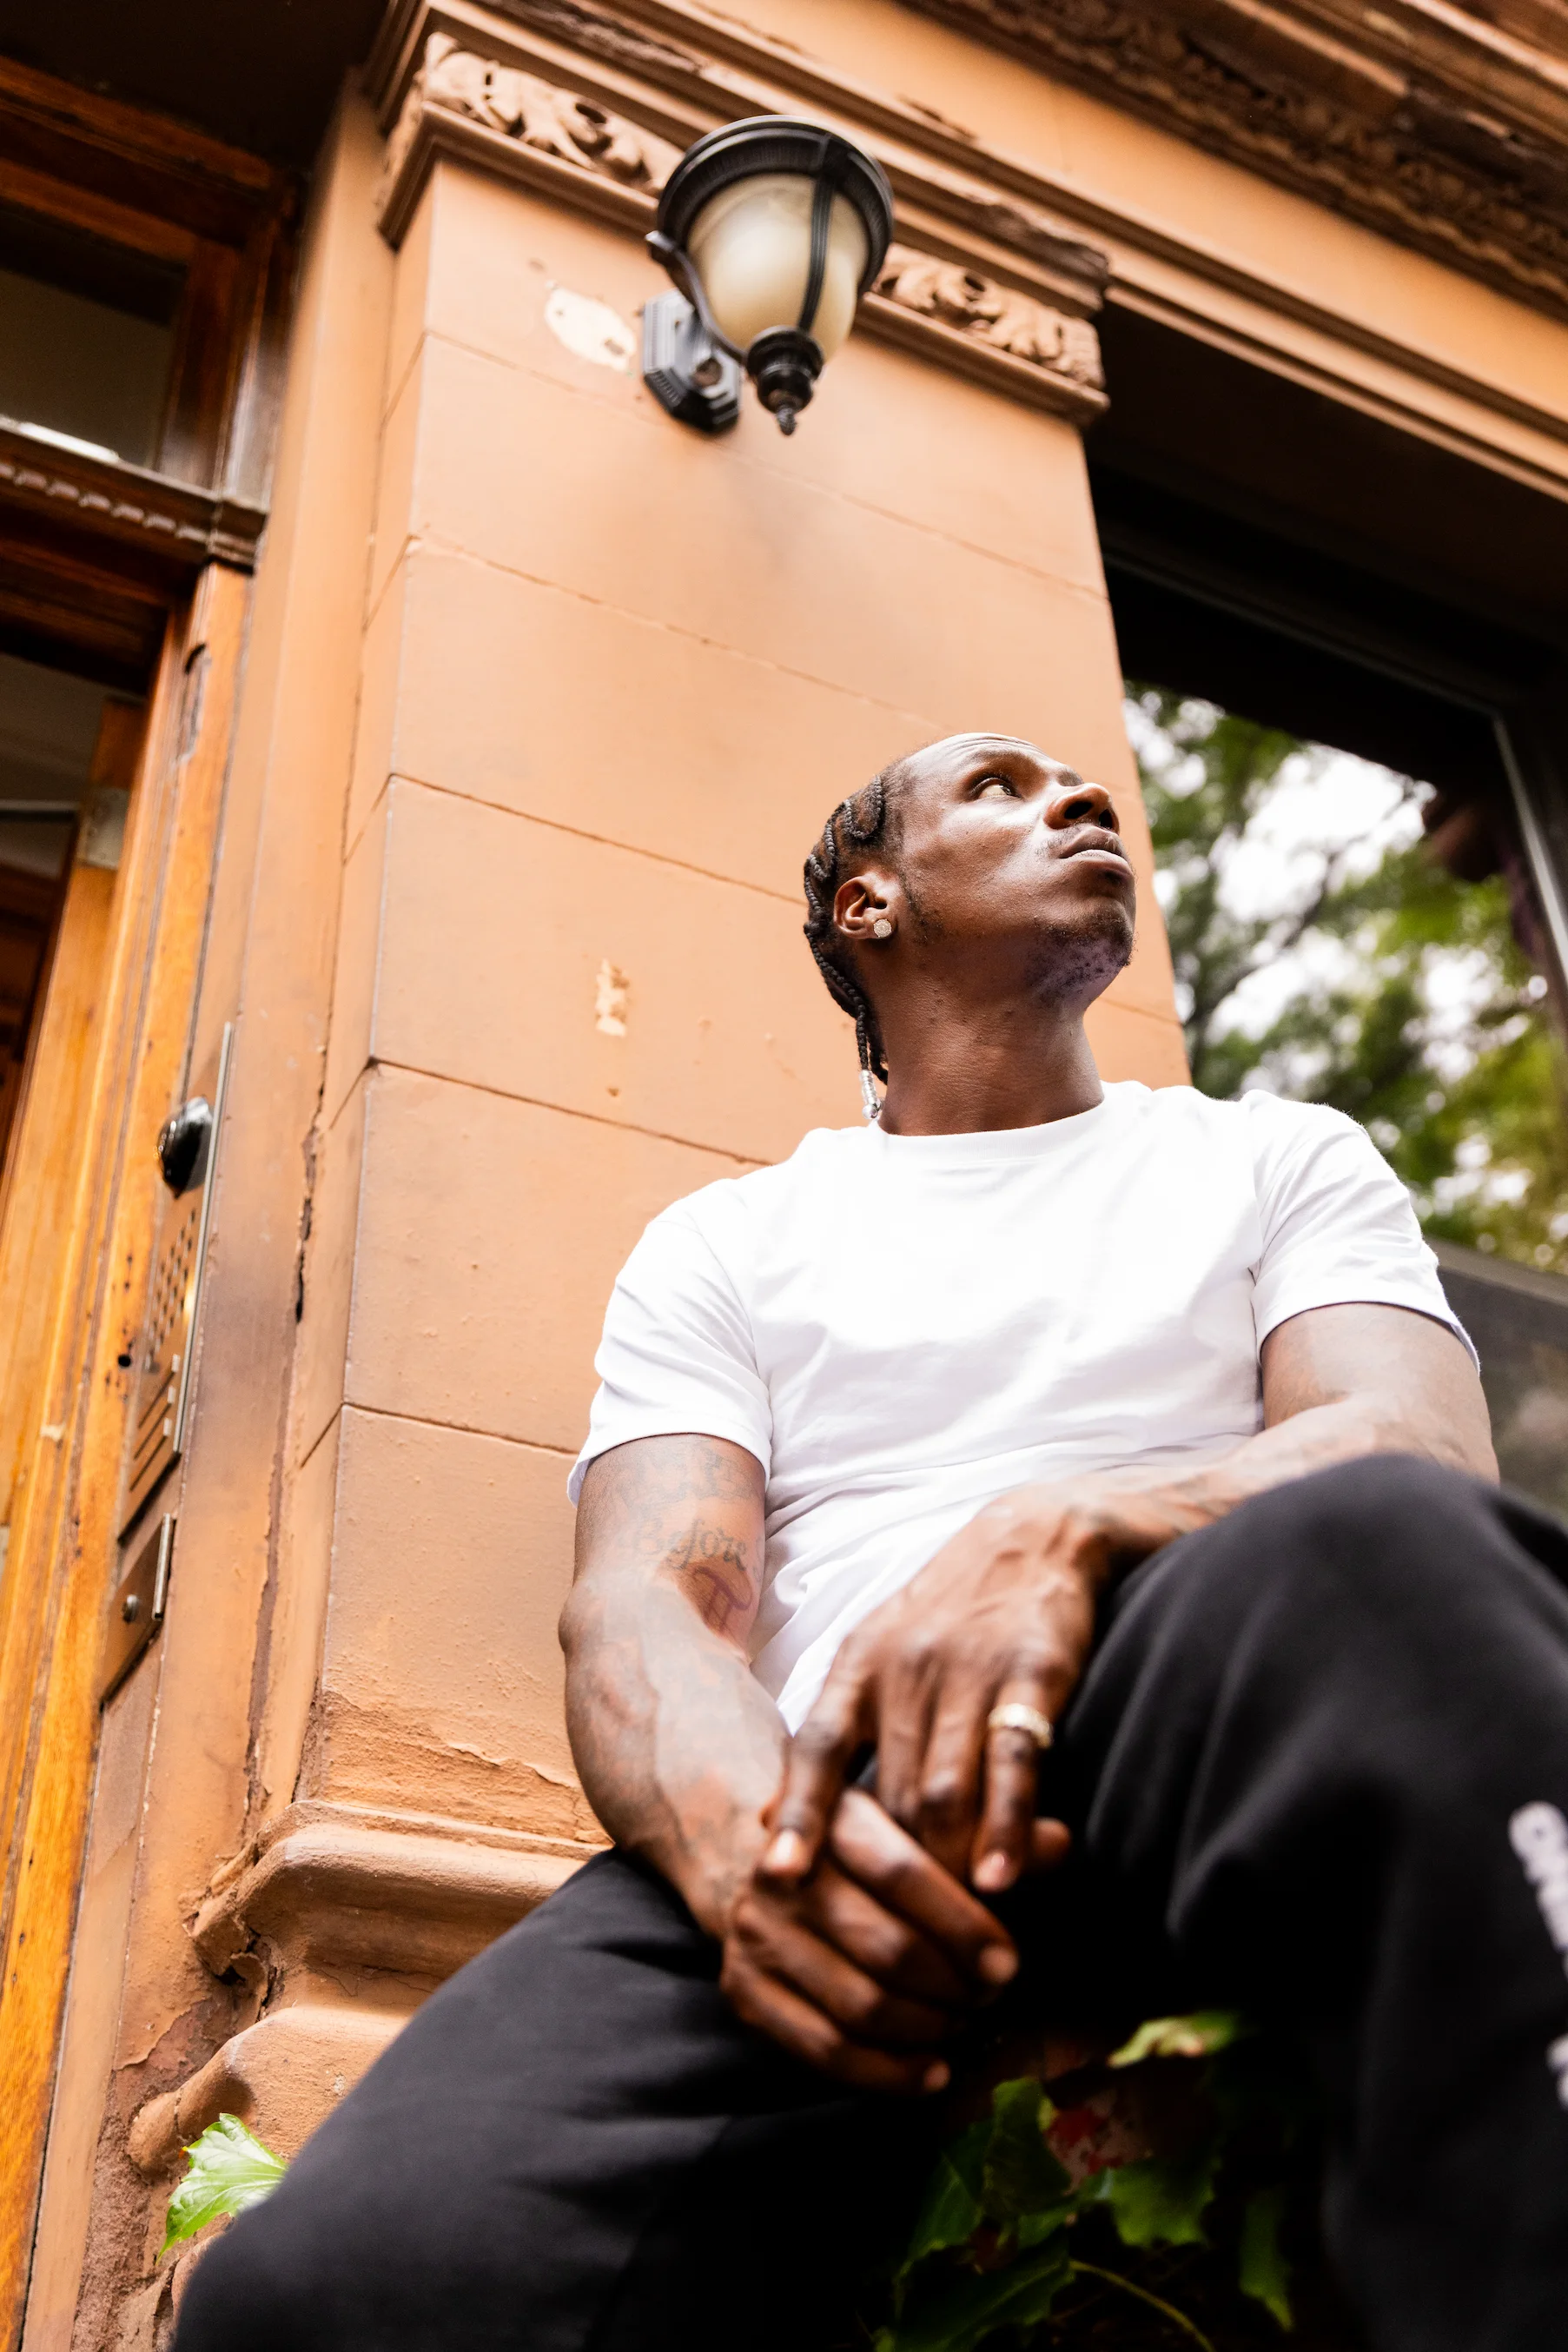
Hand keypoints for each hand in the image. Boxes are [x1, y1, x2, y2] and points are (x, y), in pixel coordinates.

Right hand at [720, 1787, 1025, 2092]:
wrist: (768, 1868)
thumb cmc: (871, 1854)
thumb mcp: (920, 1823)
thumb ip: (987, 1834)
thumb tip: (1061, 1845)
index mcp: (830, 1818)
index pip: (903, 1871)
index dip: (964, 1924)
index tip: (1009, 1963)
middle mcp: (782, 1876)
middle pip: (886, 1947)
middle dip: (954, 1985)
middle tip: (992, 1997)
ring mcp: (757, 1936)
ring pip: (859, 2005)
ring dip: (927, 2028)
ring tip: (963, 2023)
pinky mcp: (743, 1992)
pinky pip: (825, 2050)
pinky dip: (886, 2072)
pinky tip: (931, 2070)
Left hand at [763, 1480, 1191, 1899]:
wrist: (1040, 1532)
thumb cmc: (955, 1611)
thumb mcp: (887, 1651)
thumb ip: (858, 1727)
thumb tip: (814, 1818)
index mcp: (862, 1664)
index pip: (815, 1748)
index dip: (796, 1816)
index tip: (772, 1880)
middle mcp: (906, 1667)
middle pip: (884, 1795)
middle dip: (889, 1878)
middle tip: (896, 1949)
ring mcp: (970, 1669)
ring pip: (942, 1788)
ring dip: (943, 1868)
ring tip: (951, 1937)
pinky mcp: (1034, 1671)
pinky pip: (1012, 1759)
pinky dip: (1004, 1824)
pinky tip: (1001, 1877)